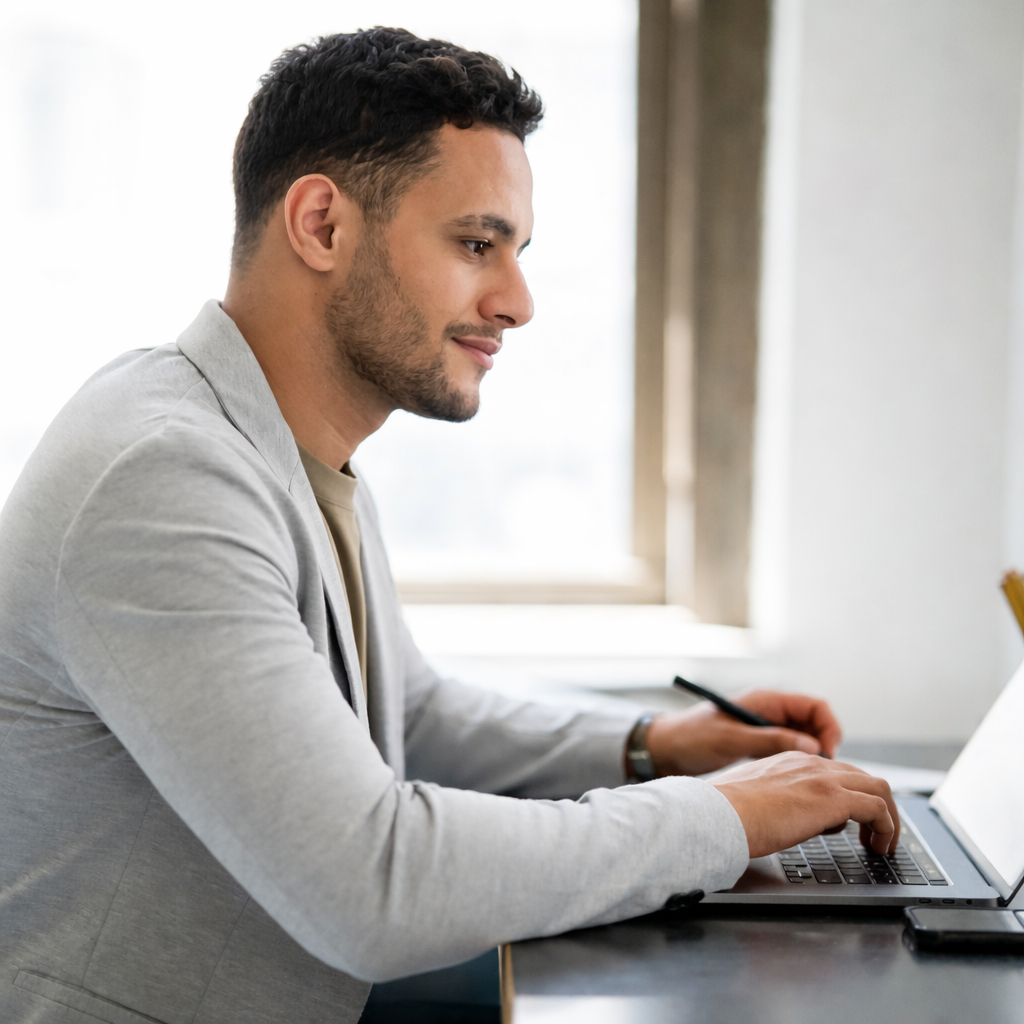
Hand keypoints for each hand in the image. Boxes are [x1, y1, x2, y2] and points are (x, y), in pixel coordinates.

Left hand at [644, 689, 841, 776]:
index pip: (814, 706)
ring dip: (812, 757)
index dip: (829, 727)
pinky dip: (797, 763)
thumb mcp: (732, 739)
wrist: (664, 749)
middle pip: (814, 723)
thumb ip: (771, 740)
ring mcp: (764, 729)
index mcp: (765, 701)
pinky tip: (795, 782)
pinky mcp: (757, 745)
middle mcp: (769, 712)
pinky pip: (789, 751)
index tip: (829, 753)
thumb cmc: (691, 737)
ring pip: (804, 740)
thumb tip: (812, 747)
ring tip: (812, 781)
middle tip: (823, 773)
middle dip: (824, 745)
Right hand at [710, 751, 899, 857]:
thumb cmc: (726, 811)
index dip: (851, 795)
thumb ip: (775, 799)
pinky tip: (878, 847)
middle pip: (863, 777)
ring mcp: (823, 778)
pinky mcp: (833, 798)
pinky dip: (887, 828)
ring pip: (878, 788)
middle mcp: (809, 763)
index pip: (835, 771)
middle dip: (877, 806)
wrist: (720, 813)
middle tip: (874, 834)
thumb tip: (784, 818)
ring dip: (887, 818)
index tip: (852, 821)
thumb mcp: (754, 796)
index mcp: (789, 760)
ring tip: (881, 845)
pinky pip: (878, 808)